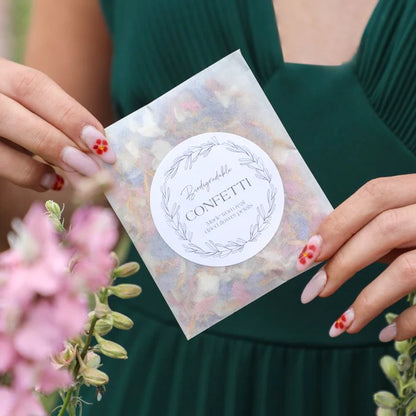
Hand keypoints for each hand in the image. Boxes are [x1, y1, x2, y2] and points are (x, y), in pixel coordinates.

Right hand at [0, 58, 115, 191]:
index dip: (71, 115)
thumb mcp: (33, 108)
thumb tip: (97, 151)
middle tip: (93, 168)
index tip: (103, 145)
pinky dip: (26, 176)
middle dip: (58, 142)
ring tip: (74, 178)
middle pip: (13, 111)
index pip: (34, 86)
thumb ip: (57, 122)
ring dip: (42, 163)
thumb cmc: (17, 115)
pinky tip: (49, 182)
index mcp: (1, 73)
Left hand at [297, 174, 415, 341]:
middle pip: (384, 230)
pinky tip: (386, 333)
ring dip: (367, 301)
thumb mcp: (413, 216)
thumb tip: (326, 248)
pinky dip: (410, 321)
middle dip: (342, 264)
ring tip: (340, 325)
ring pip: (407, 268)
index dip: (336, 224)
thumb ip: (381, 227)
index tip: (305, 255)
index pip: (374, 195)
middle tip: (312, 292)